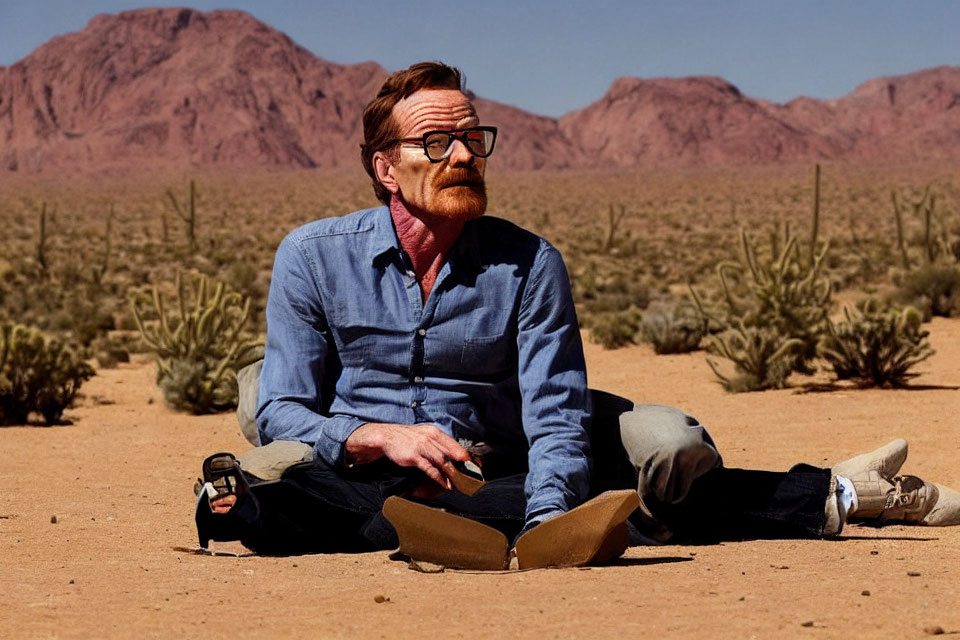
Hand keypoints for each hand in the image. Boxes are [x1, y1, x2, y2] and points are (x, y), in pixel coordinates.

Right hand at [344, 423, 470, 488]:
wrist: (387, 436)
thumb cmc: (407, 437)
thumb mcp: (425, 436)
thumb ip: (438, 444)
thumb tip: (453, 454)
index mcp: (435, 432)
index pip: (455, 445)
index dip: (466, 455)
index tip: (476, 464)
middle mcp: (430, 437)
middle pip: (452, 453)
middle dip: (463, 465)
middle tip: (472, 476)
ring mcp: (422, 446)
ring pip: (443, 461)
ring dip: (453, 473)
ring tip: (461, 482)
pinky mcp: (414, 456)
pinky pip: (430, 468)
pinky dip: (439, 477)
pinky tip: (445, 483)